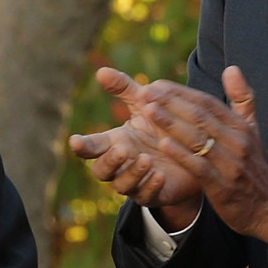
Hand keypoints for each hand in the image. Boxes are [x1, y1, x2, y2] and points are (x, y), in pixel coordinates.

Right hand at [68, 68, 203, 228]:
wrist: (193, 153)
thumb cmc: (161, 127)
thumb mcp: (144, 105)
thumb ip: (124, 89)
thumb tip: (101, 71)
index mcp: (114, 143)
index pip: (91, 146)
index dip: (82, 145)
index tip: (75, 141)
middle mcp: (120, 166)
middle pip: (101, 171)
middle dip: (110, 161)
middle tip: (123, 148)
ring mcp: (135, 183)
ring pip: (122, 186)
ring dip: (132, 173)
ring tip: (147, 158)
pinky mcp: (154, 195)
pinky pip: (146, 196)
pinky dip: (150, 186)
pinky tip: (159, 174)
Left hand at [141, 67, 267, 248]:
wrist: (267, 207)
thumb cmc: (252, 165)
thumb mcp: (252, 130)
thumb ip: (243, 98)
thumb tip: (232, 68)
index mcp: (241, 126)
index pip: (208, 103)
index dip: (181, 92)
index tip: (157, 84)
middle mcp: (237, 142)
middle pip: (200, 117)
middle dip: (171, 103)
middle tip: (146, 92)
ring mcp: (231, 164)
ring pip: (198, 139)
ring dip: (171, 123)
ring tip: (148, 111)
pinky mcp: (223, 186)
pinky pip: (199, 166)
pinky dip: (182, 154)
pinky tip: (163, 144)